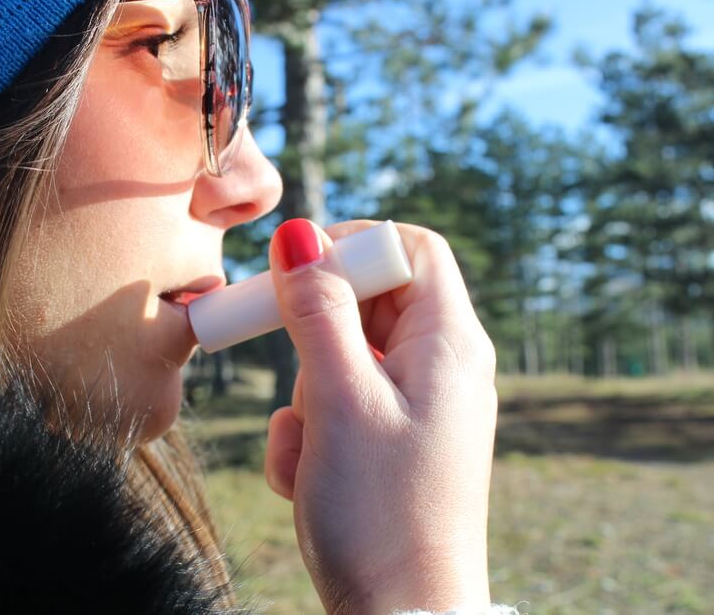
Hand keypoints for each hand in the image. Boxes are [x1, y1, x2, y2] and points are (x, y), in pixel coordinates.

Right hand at [263, 219, 496, 614]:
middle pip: (367, 300)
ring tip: (311, 448)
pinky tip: (309, 474)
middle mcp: (440, 366)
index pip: (407, 248)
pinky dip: (312, 430)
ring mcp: (415, 405)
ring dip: (307, 393)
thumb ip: (317, 310)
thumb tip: (298, 232)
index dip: (349, 247)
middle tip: (294, 374)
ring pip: (342, 355)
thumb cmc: (379, 510)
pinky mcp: (391, 439)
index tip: (292, 276)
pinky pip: (340, 403)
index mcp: (448, 343)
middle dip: (315, 334)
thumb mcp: (338, 398)